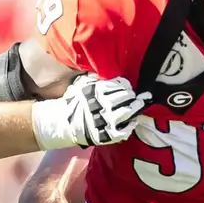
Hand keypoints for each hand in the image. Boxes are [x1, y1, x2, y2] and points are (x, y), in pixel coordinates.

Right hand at [32, 73, 151, 149]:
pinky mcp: (107, 134)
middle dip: (131, 95)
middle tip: (135, 95)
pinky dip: (130, 125)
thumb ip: (94, 77)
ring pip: (127, 112)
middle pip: (125, 97)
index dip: (124, 85)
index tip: (126, 86)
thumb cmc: (76, 102)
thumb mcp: (82, 84)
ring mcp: (106, 120)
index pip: (118, 85)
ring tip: (138, 105)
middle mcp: (102, 104)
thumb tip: (103, 68)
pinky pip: (124, 131)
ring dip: (135, 107)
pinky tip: (132, 121)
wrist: (64, 123)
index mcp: (97, 91)